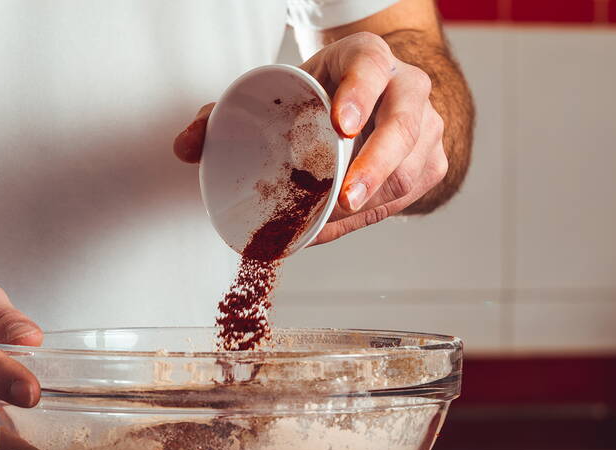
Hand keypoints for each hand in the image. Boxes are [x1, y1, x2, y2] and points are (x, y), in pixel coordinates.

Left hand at [174, 32, 447, 243]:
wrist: (376, 99)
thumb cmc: (322, 94)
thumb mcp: (284, 90)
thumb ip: (225, 114)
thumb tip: (183, 147)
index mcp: (368, 58)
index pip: (372, 68)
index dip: (359, 95)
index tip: (339, 125)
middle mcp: (407, 88)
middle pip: (405, 125)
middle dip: (376, 165)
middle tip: (343, 198)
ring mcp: (428, 127)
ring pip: (409, 171)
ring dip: (367, 203)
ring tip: (326, 222)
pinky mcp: (432, 163)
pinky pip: (404, 199)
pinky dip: (366, 218)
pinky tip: (335, 224)